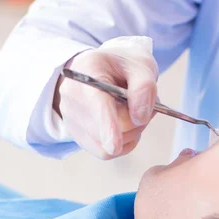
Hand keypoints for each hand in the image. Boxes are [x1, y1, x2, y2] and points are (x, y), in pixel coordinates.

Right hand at [54, 36, 157, 158]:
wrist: (105, 69)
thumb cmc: (124, 66)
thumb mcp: (142, 66)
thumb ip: (144, 88)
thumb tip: (139, 118)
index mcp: (88, 69)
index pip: (97, 104)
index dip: (107, 125)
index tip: (115, 146)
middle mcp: (71, 93)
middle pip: (111, 127)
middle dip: (137, 122)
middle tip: (148, 106)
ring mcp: (70, 115)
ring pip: (107, 144)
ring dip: (131, 133)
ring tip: (134, 112)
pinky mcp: (76, 133)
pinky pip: (103, 152)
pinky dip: (122, 143)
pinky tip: (126, 127)